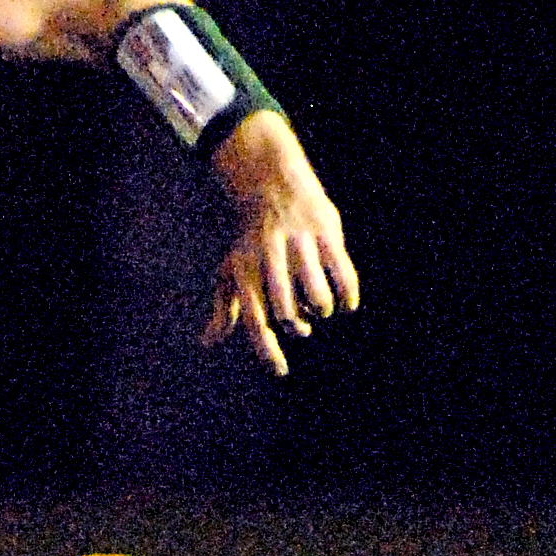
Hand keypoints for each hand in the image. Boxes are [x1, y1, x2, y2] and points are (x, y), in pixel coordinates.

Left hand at [203, 112, 357, 376]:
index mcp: (245, 271)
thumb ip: (224, 308)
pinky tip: (346, 303)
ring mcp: (299, 245)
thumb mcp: (231, 270)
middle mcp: (270, 259)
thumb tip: (207, 342)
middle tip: (301, 327)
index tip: (281, 372)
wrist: (270, 184)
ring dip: (322, 311)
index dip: (267, 350)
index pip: (254, 320)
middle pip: (286, 311)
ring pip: (316, 296)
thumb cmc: (249, 240)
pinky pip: (342, 273)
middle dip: (297, 326)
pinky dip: (347, 295)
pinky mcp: (326, 233)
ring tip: (320, 308)